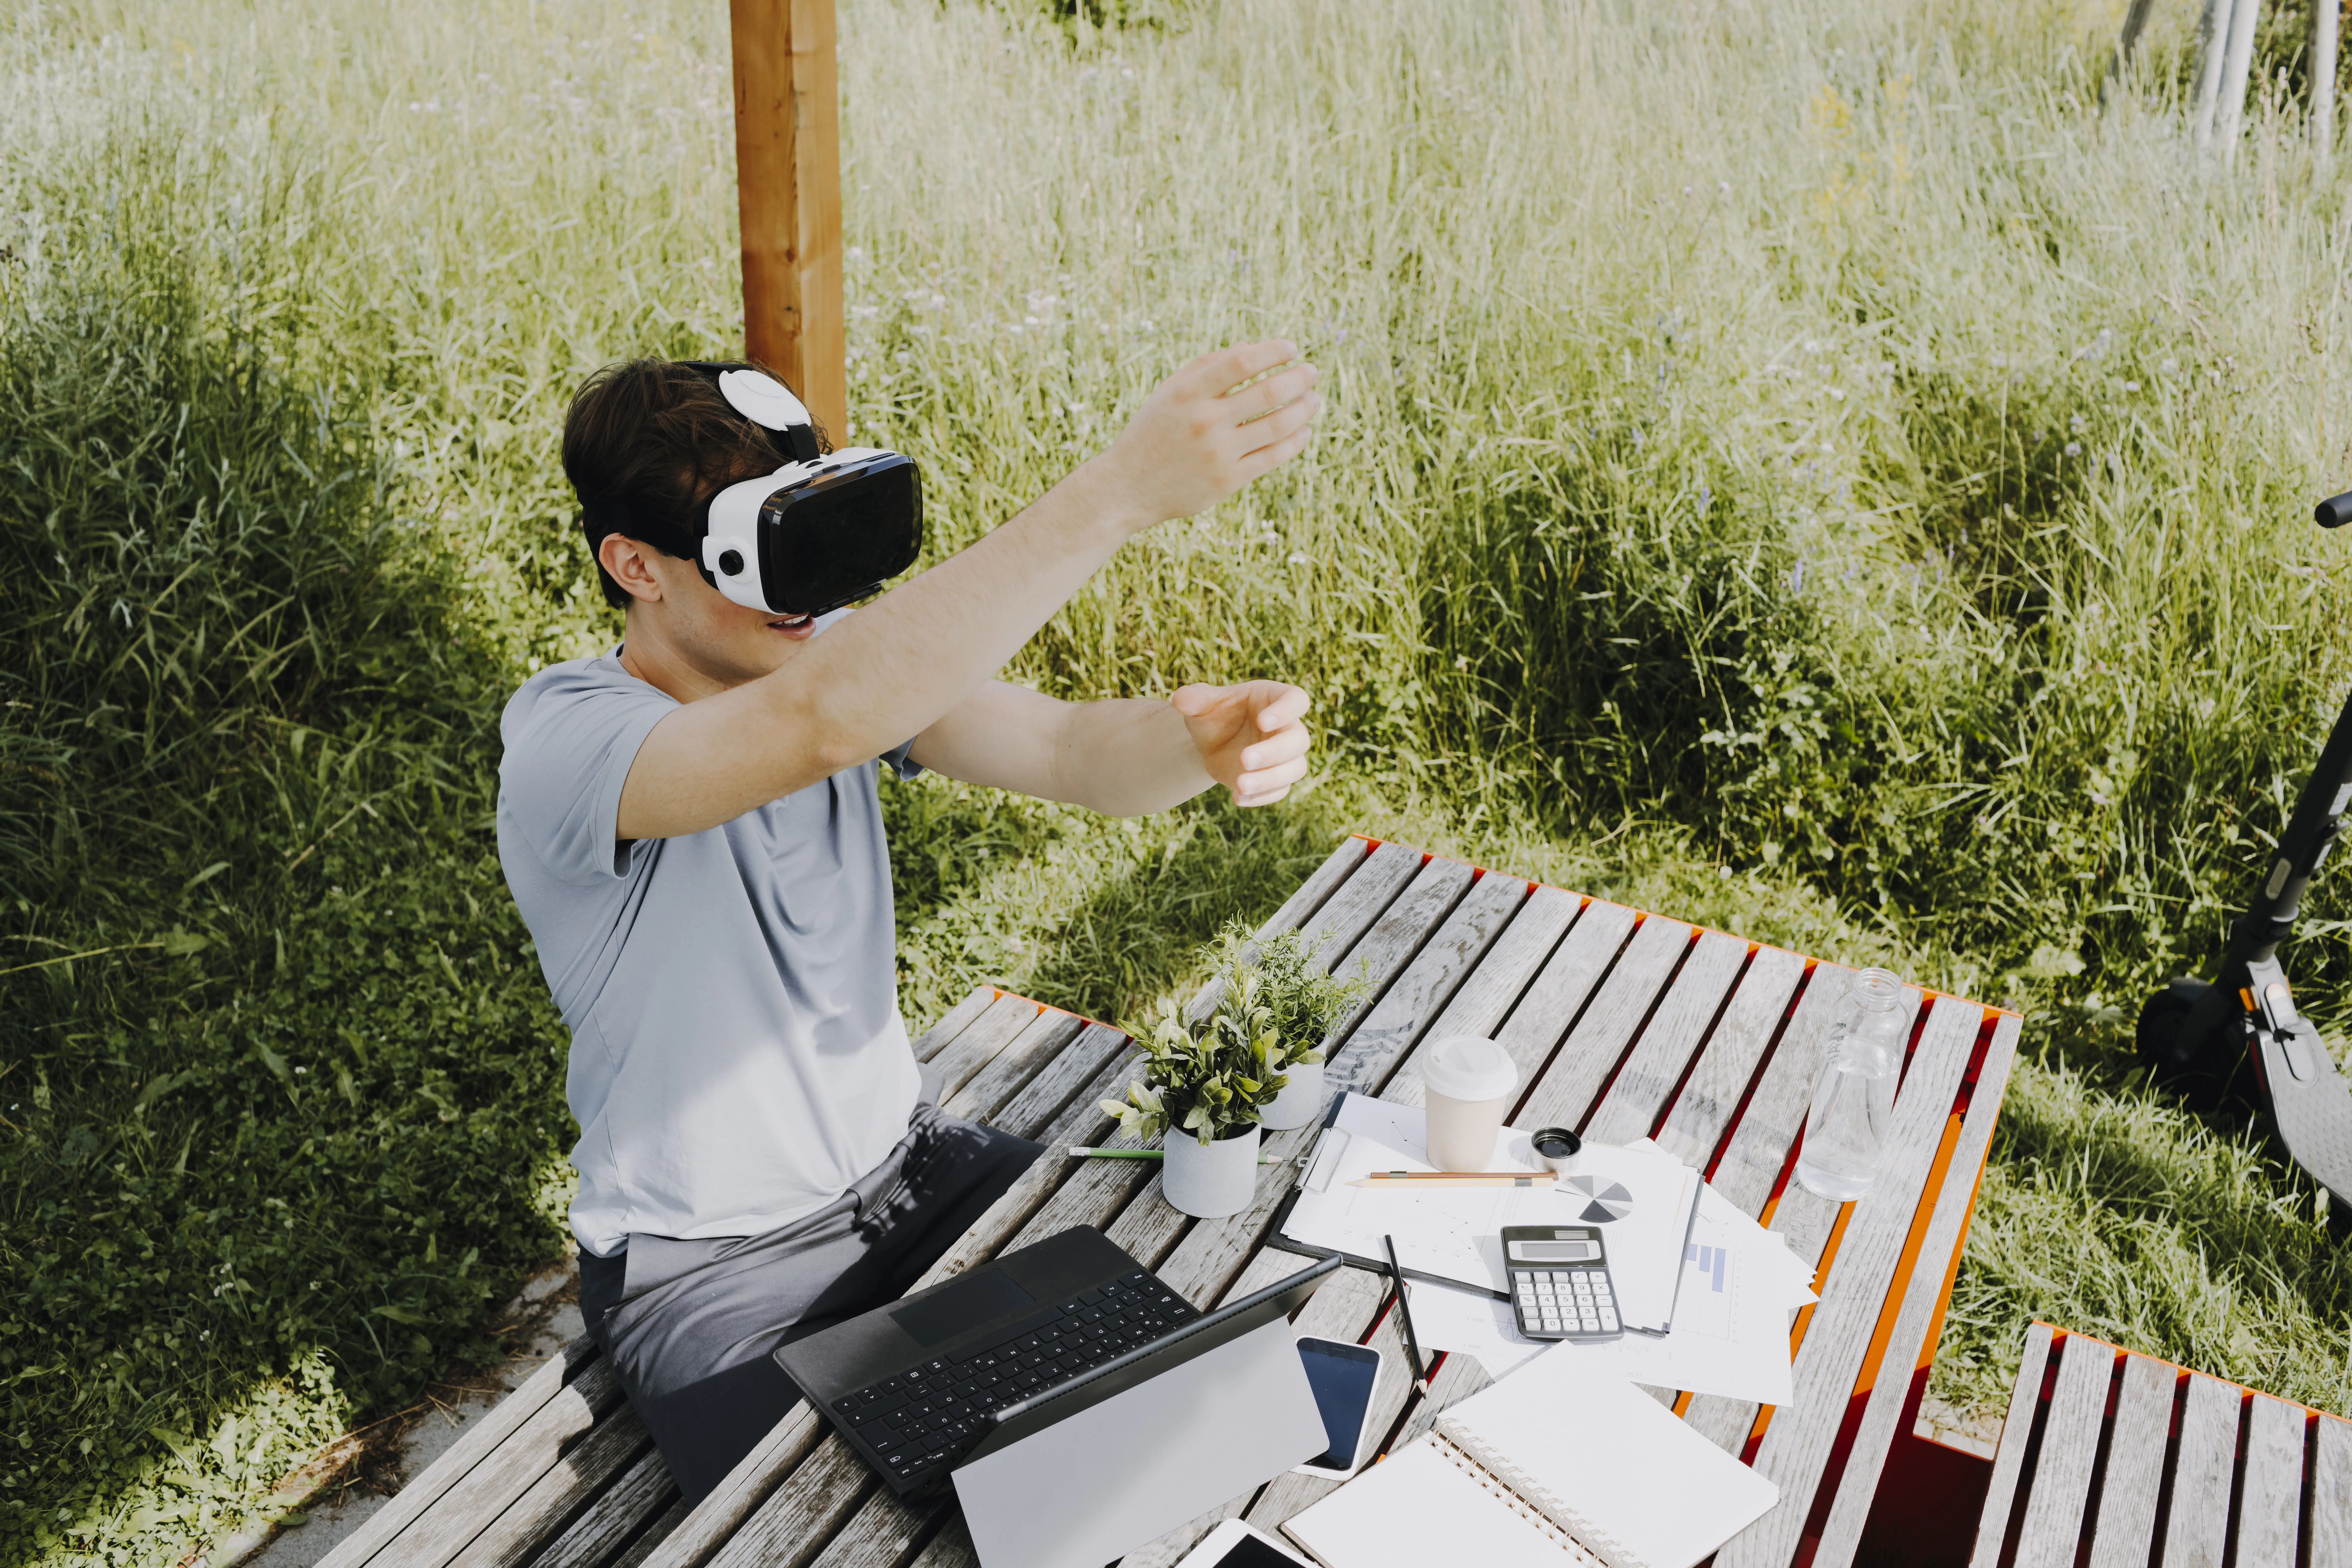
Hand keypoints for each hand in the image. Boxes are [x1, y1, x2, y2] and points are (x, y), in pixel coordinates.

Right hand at [1089, 340, 1319, 530]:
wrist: (1127, 487)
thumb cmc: (1150, 433)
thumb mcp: (1168, 393)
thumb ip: (1205, 367)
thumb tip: (1249, 347)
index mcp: (1188, 392)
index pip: (1242, 361)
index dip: (1273, 351)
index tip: (1291, 348)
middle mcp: (1205, 421)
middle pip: (1269, 392)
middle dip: (1299, 378)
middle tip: (1312, 372)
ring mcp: (1218, 453)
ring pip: (1279, 425)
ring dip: (1304, 408)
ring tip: (1313, 399)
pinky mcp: (1228, 481)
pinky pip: (1273, 457)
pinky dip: (1295, 441)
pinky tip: (1302, 431)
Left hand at [1171, 681, 1312, 806]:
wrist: (1212, 741)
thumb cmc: (1213, 714)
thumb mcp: (1201, 704)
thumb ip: (1194, 699)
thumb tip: (1180, 698)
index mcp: (1275, 699)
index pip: (1296, 700)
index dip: (1285, 711)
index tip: (1262, 722)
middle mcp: (1288, 726)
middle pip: (1298, 739)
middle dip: (1274, 752)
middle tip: (1244, 759)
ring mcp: (1286, 755)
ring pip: (1295, 768)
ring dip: (1270, 779)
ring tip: (1240, 785)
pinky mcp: (1277, 779)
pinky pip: (1280, 790)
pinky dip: (1261, 797)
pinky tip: (1236, 797)